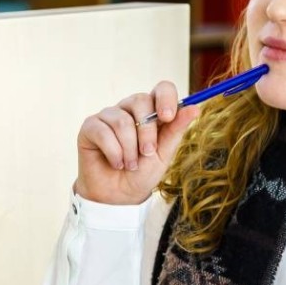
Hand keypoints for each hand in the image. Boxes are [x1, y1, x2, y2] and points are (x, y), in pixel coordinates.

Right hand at [74, 81, 202, 204]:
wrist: (119, 196)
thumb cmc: (143, 173)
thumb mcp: (164, 153)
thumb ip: (176, 130)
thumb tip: (195, 108)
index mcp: (152, 111)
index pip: (162, 88)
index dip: (166, 98)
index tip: (168, 117)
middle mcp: (129, 108)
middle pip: (140, 101)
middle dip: (147, 132)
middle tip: (147, 153)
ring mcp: (108, 116)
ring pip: (122, 120)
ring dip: (129, 149)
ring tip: (130, 165)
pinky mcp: (90, 127)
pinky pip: (102, 131)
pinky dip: (113, 152)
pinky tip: (116, 163)